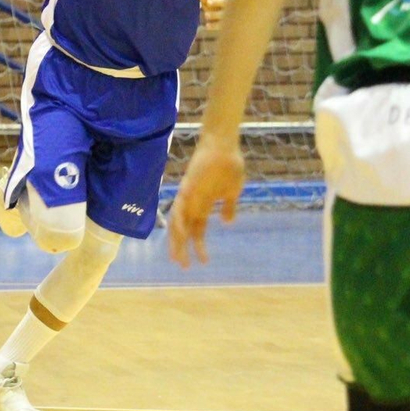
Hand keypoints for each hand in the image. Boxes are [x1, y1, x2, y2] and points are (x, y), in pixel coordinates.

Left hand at [167, 137, 244, 266]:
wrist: (224, 144)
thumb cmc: (228, 164)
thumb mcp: (233, 190)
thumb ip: (229, 206)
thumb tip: (228, 222)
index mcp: (202, 204)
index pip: (197, 230)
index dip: (199, 246)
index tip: (205, 262)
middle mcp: (191, 202)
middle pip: (182, 229)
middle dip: (181, 248)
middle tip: (184, 266)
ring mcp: (188, 194)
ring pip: (177, 221)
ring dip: (177, 240)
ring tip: (179, 256)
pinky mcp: (187, 186)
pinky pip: (179, 206)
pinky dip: (178, 220)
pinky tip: (180, 234)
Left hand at [195, 0, 225, 30]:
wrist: (228, 21)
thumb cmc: (216, 7)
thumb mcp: (210, 1)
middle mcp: (227, 5)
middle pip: (223, 2)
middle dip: (216, 2)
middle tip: (208, 2)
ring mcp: (227, 15)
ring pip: (222, 14)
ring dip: (214, 14)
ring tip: (206, 15)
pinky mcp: (225, 25)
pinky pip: (220, 25)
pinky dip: (214, 26)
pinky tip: (207, 26)